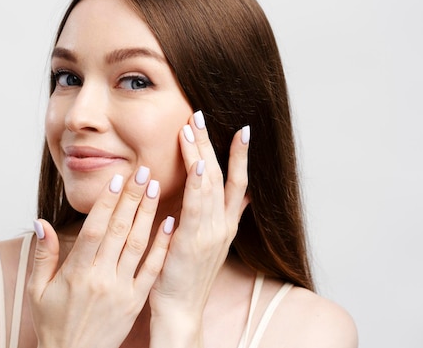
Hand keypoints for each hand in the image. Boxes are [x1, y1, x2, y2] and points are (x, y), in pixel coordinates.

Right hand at [27, 167, 173, 347]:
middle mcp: (101, 278)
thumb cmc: (53, 324)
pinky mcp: (136, 301)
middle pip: (119, 230)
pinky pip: (151, 270)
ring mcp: (121, 289)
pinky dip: (162, 247)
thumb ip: (43, 254)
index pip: (95, 229)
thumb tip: (42, 222)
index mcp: (77, 272)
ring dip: (148, 214)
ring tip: (157, 187)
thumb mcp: (37, 290)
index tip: (118, 178)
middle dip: (132, 198)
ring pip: (137, 245)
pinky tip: (170, 224)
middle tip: (144, 171)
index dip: (107, 202)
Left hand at [149, 111, 249, 344]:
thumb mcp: (209, 244)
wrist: (181, 308)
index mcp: (225, 225)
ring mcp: (212, 231)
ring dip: (201, 152)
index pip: (238, 183)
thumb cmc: (186, 275)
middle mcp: (223, 225)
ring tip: (192, 125)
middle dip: (213, 143)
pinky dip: (199, 180)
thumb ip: (221, 219)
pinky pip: (198, 203)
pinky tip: (197, 160)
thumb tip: (237, 198)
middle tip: (200, 115)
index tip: (242, 130)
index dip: (241, 156)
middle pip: (223, 175)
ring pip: (210, 183)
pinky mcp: (195, 239)